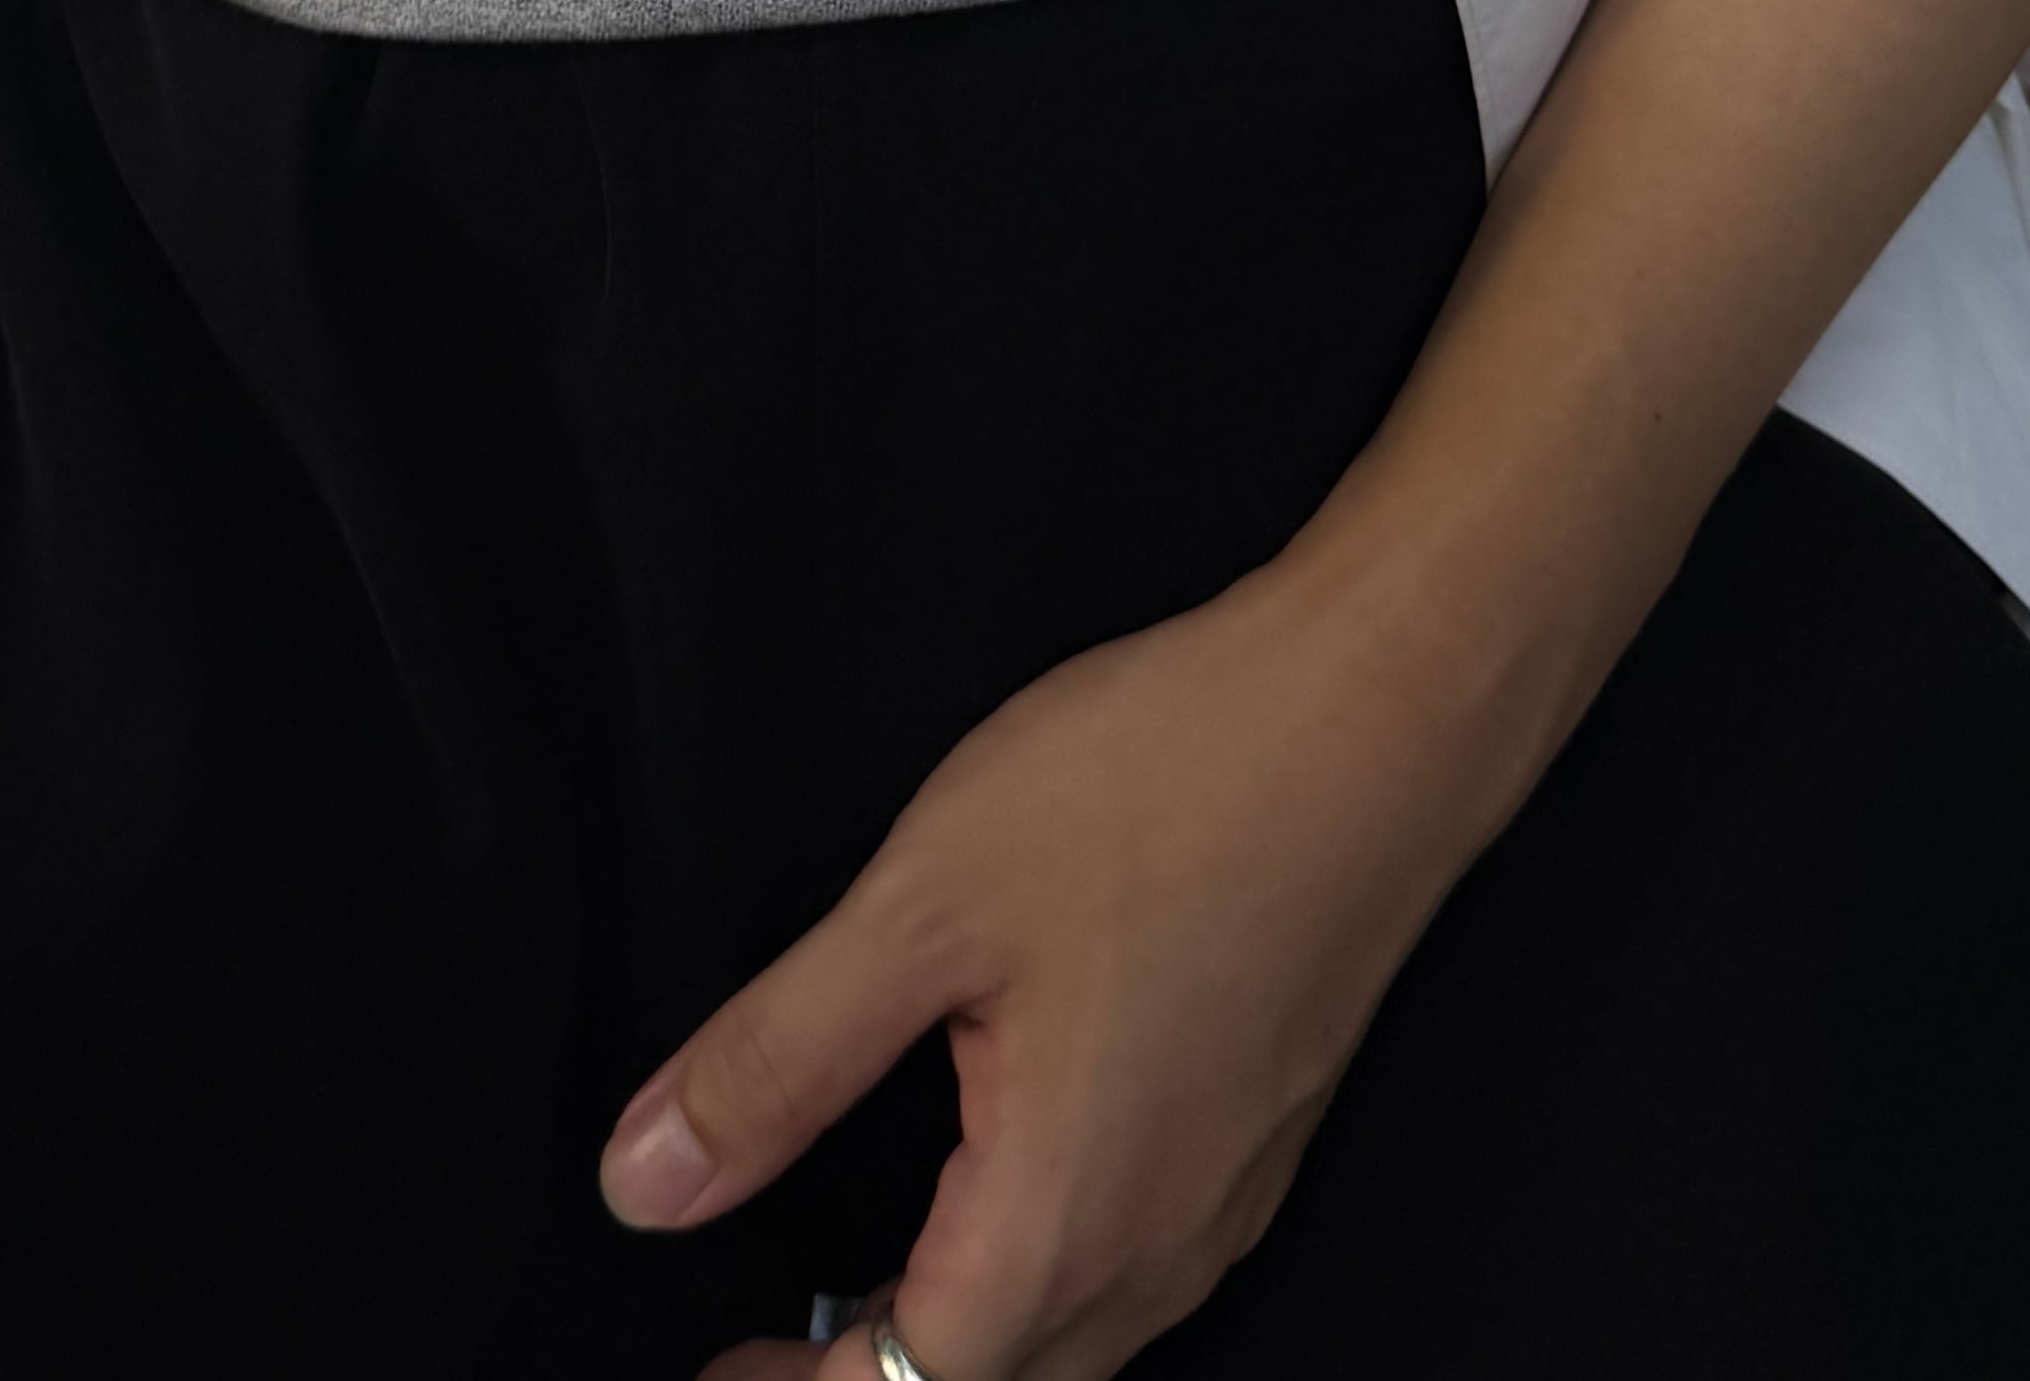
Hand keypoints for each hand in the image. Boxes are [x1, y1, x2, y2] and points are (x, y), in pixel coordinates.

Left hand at [603, 559, 1524, 1380]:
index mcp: (1060, 1220)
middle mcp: (1157, 1245)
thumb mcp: (924, 906)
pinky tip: (1004, 1198)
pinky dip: (1043, 1285)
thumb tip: (649, 1180)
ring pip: (1077, 1347)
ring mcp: (1225, 1195)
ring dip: (962, 1346)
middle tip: (763, 1357)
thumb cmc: (1174, 787)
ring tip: (864, 1298)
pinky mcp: (1261, 1132)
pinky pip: (1138, 1273)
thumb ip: (776, 1058)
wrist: (1380, 714)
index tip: (718, 1373)